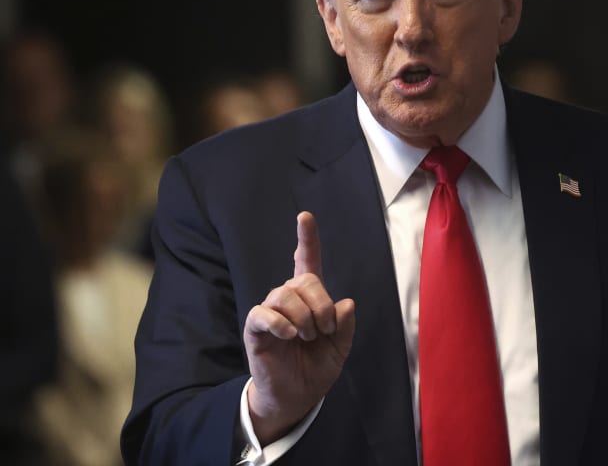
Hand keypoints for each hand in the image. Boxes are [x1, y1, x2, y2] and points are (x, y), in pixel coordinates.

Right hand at [244, 211, 355, 443]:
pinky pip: (263, 313)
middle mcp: (289, 300)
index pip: (307, 262)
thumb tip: (345, 303)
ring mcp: (271, 313)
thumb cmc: (316, 368)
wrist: (296, 397)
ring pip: (285, 293)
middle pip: (303, 279)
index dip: (307, 239)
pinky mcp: (256, 329)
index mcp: (311, 300)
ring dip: (304, 316)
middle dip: (321, 303)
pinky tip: (290, 335)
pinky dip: (280, 322)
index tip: (305, 217)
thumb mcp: (340, 348)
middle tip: (324, 330)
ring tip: (308, 337)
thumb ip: (345, 325)